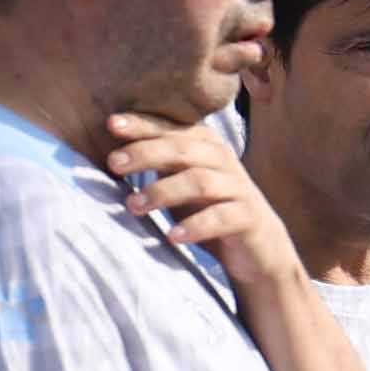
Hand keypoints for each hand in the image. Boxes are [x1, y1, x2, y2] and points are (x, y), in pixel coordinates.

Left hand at [108, 117, 307, 303]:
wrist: (259, 246)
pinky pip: (220, 217)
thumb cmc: (210, 209)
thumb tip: (111, 154)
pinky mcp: (248, 217)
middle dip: (146, 153)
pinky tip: (172, 237)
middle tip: (114, 164)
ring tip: (134, 206)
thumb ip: (159, 164)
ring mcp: (237, 188)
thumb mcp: (182, 181)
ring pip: (199, 181)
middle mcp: (223, 160)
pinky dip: (195, 226)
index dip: (142, 124)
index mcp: (205, 145)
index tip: (111, 124)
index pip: (171, 128)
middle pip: (183, 149)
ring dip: (163, 191)